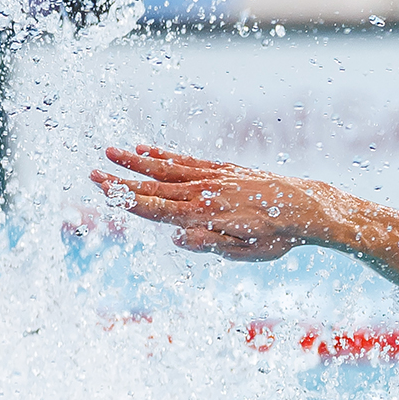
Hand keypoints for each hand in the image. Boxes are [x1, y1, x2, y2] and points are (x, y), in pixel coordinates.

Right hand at [90, 145, 345, 260]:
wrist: (306, 207)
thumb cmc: (276, 236)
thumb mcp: (244, 251)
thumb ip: (208, 243)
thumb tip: (175, 238)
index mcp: (204, 216)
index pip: (156, 208)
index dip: (126, 199)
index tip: (102, 188)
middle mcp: (204, 193)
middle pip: (154, 186)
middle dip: (122, 180)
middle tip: (92, 171)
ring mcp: (213, 178)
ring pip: (167, 168)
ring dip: (137, 161)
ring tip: (111, 151)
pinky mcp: (224, 169)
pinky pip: (188, 160)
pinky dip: (166, 154)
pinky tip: (147, 148)